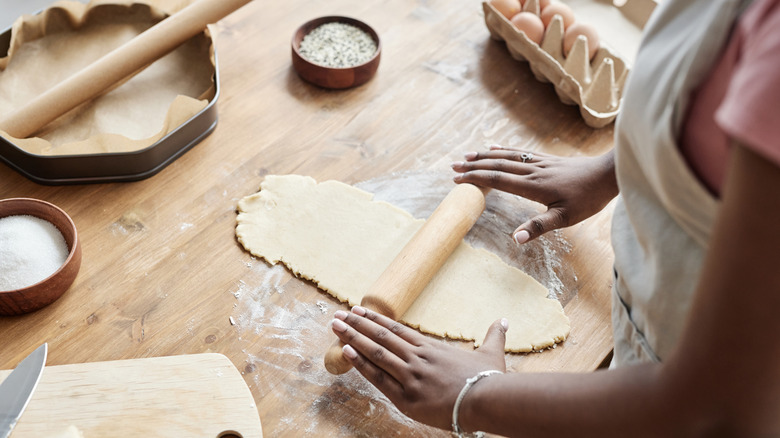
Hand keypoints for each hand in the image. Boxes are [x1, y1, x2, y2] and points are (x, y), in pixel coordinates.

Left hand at [330, 306, 507, 430]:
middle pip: (380, 336)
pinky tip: (345, 352)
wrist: (488, 400)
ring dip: (352, 338)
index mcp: (431, 348)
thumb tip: (503, 320)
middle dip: (356, 324)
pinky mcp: (406, 396)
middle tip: (338, 314)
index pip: (396, 329)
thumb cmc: (490, 379)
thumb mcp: (492, 354)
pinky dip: (361, 364)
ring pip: (375, 352)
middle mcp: (417, 357)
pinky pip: (378, 377)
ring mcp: (410, 376)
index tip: (359, 309)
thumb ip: (493, 335)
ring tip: (335, 326)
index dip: (375, 319)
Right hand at [452, 146, 617, 242]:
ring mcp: (539, 163)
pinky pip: (519, 152)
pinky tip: (494, 147)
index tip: (458, 180)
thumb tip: (515, 239)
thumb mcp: (565, 218)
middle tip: (453, 167)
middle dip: (474, 166)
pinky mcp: (546, 160)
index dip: (476, 179)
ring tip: (467, 156)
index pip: (498, 180)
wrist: (607, 175)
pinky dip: (503, 149)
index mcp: (533, 186)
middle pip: (497, 165)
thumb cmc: (587, 199)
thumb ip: (538, 227)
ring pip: (506, 156)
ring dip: (484, 156)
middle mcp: (532, 171)